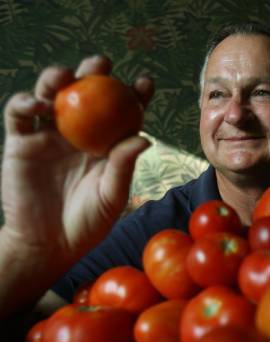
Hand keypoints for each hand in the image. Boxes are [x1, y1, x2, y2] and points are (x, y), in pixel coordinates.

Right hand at [1, 55, 153, 273]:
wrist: (48, 244)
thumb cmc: (88, 223)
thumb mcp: (112, 196)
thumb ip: (124, 166)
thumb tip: (145, 137)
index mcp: (107, 143)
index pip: (122, 111)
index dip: (134, 94)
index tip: (145, 83)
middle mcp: (80, 133)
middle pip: (87, 93)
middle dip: (94, 71)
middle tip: (102, 64)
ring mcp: (50, 135)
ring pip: (51, 94)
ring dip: (57, 77)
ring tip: (67, 76)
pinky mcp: (21, 142)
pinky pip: (20, 113)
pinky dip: (26, 102)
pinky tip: (40, 106)